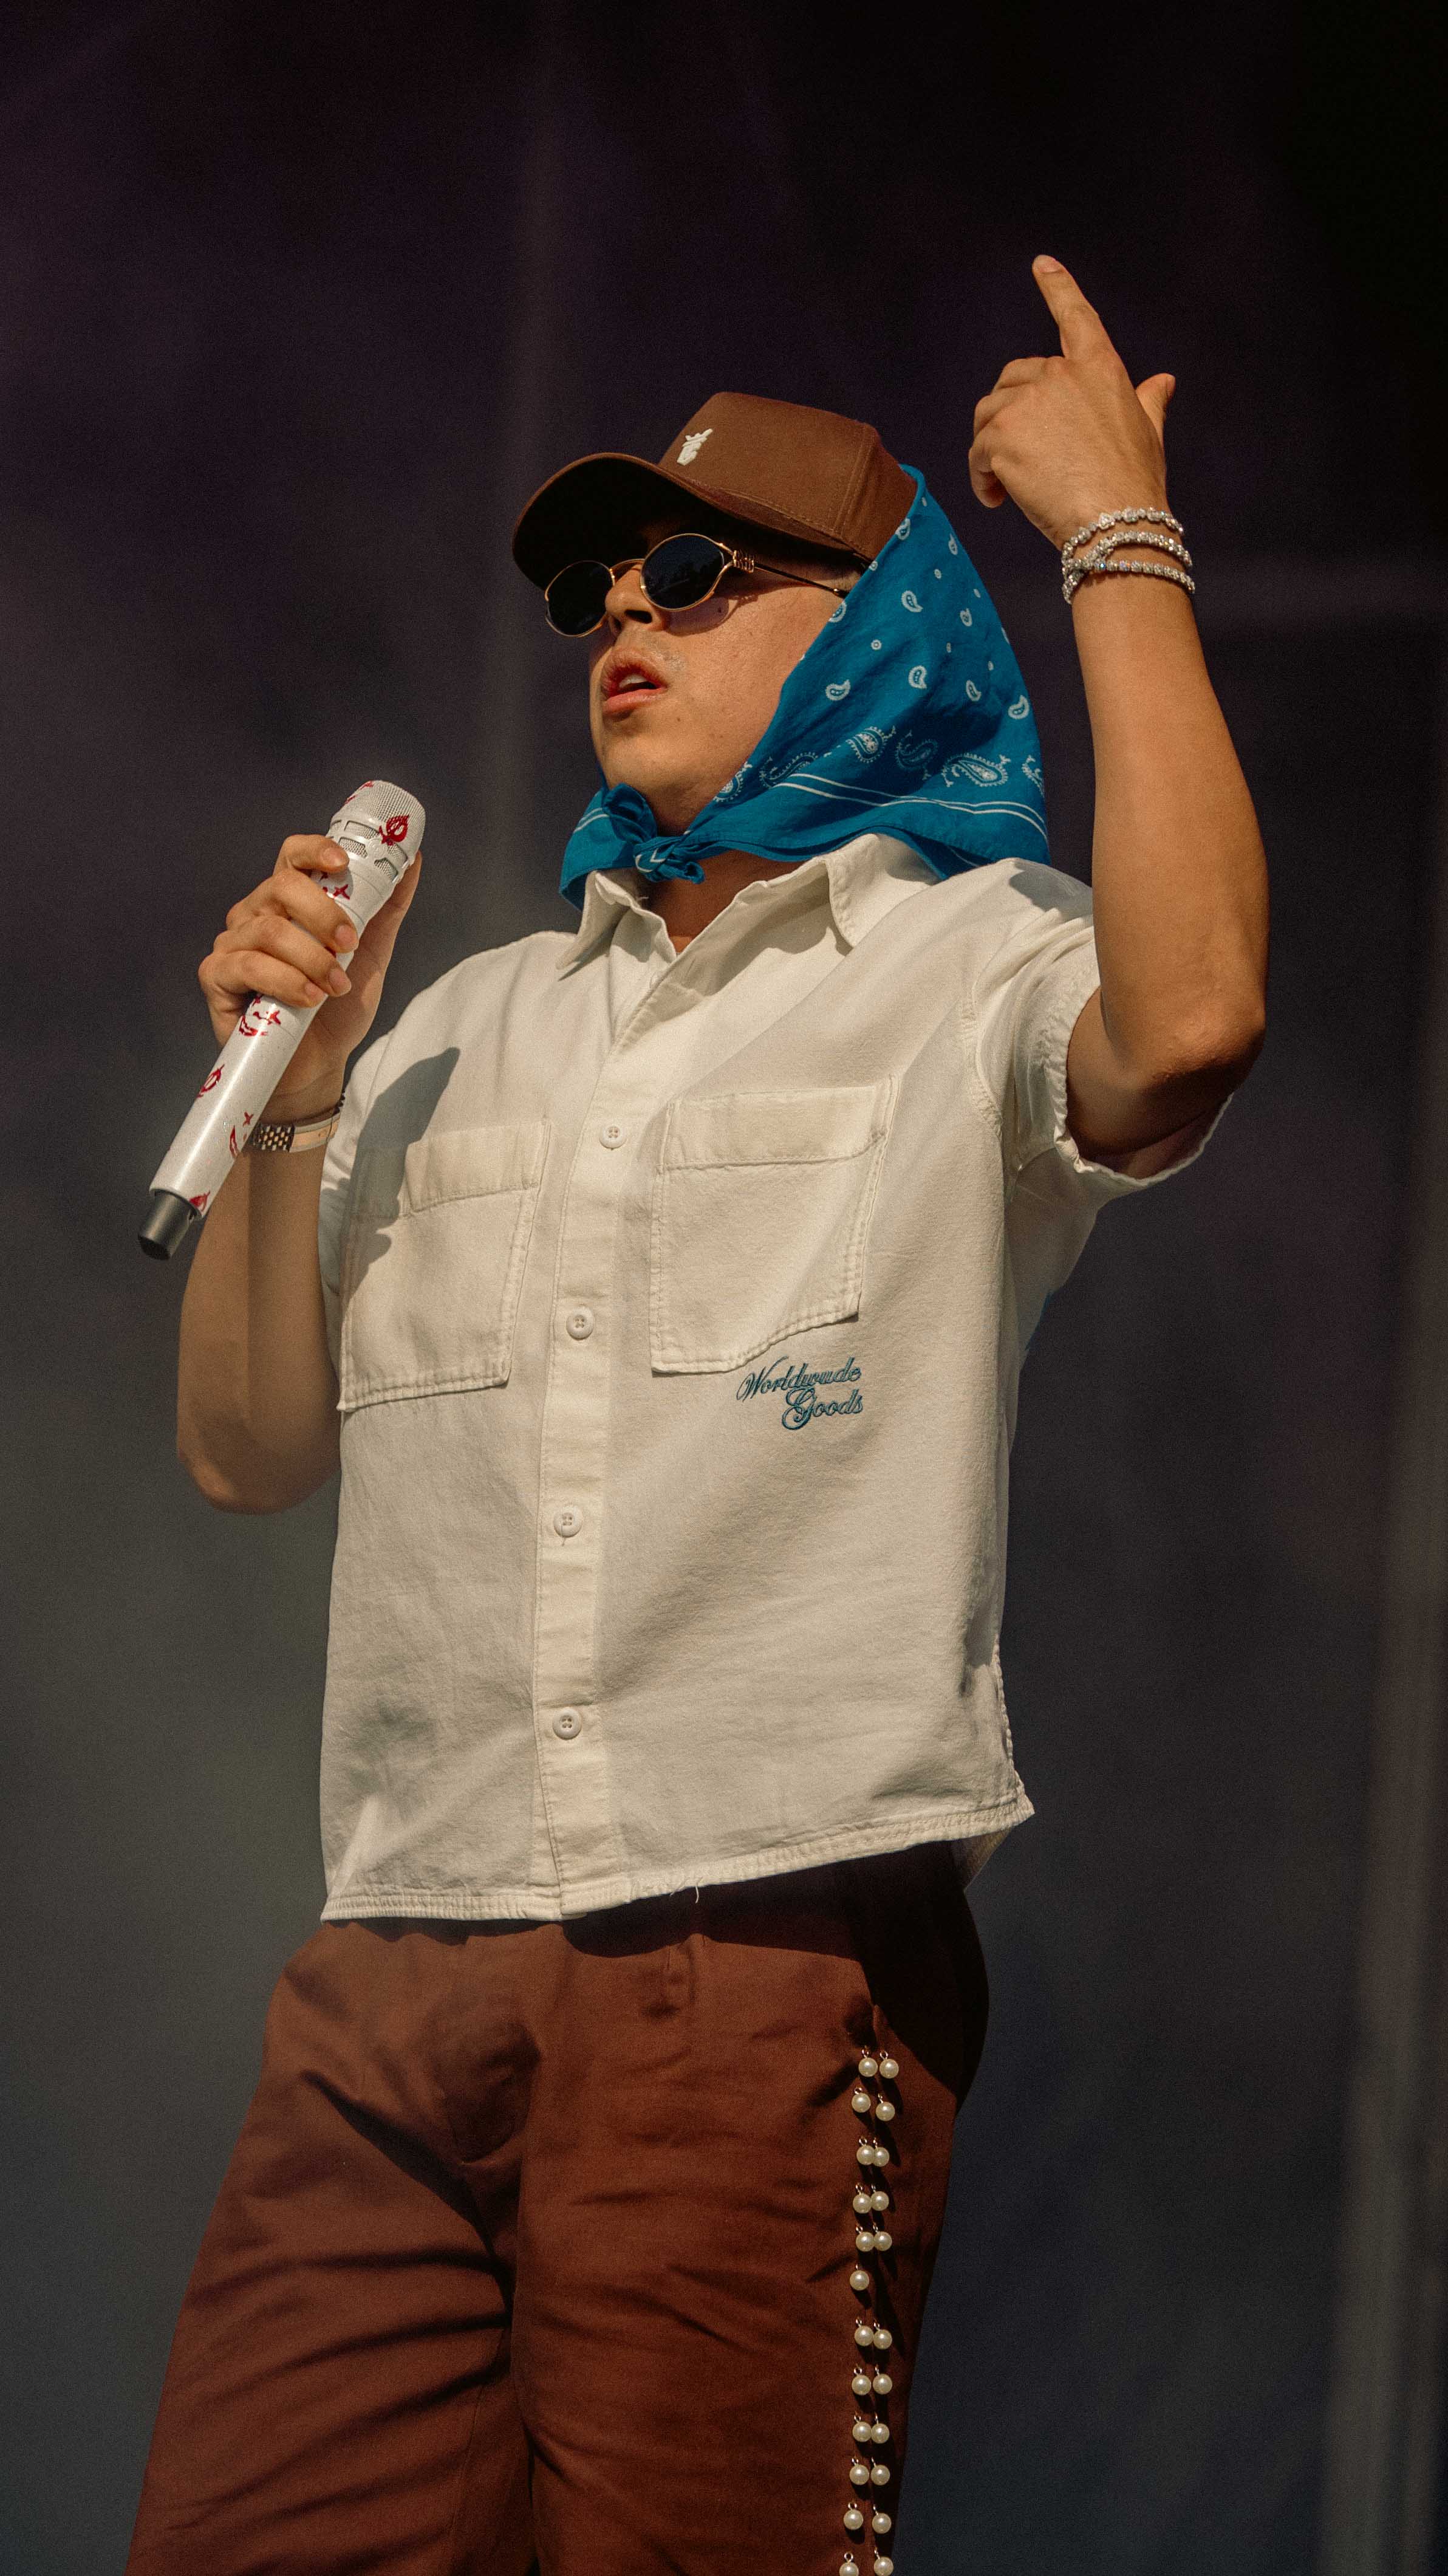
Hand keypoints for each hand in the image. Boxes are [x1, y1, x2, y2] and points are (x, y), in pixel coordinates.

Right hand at [198, 832, 421, 1111]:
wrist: (317, 1064)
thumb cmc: (337, 1008)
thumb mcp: (372, 955)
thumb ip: (386, 909)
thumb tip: (414, 860)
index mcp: (288, 902)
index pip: (292, 856)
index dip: (314, 850)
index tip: (343, 862)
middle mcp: (255, 914)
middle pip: (282, 887)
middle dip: (325, 915)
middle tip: (351, 946)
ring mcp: (232, 943)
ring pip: (270, 930)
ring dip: (313, 959)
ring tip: (335, 988)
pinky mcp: (216, 976)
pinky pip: (249, 966)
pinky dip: (286, 981)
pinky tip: (309, 1000)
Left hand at [968, 257, 1174, 552]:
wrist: (1117, 522)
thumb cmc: (1135, 483)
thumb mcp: (1148, 433)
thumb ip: (1148, 401)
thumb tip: (1164, 382)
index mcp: (1099, 367)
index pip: (1075, 317)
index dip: (1058, 288)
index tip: (1041, 263)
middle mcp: (1061, 373)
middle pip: (1014, 379)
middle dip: (1010, 415)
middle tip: (1020, 459)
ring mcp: (1029, 401)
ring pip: (989, 414)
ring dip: (991, 448)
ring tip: (1007, 486)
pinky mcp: (1002, 433)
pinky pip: (977, 451)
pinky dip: (981, 477)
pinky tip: (997, 499)